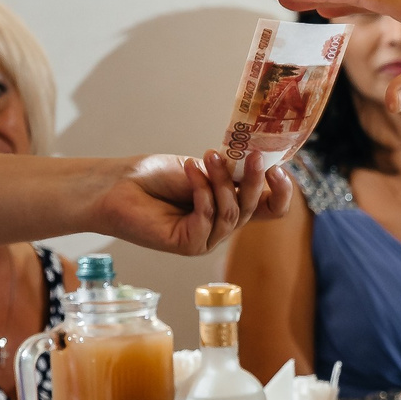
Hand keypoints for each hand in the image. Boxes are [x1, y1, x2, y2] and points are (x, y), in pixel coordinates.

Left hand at [93, 149, 290, 256]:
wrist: (118, 186)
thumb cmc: (154, 176)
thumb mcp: (203, 168)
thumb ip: (232, 173)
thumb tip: (263, 160)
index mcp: (230, 206)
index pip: (271, 209)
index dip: (282, 193)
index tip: (280, 169)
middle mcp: (222, 226)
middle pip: (255, 209)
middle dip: (255, 180)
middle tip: (251, 155)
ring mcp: (207, 238)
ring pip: (232, 213)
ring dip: (221, 181)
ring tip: (206, 157)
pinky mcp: (189, 245)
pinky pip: (207, 217)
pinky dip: (201, 191)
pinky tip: (190, 170)